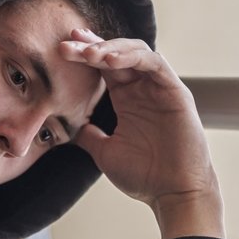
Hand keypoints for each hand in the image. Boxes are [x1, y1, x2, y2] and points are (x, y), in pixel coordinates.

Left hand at [60, 29, 224, 238]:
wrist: (173, 194)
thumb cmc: (145, 177)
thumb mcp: (105, 152)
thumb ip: (89, 136)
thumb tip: (68, 129)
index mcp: (127, 100)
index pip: (103, 67)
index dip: (84, 54)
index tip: (62, 49)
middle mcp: (143, 89)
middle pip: (116, 53)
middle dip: (90, 46)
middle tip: (66, 44)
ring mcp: (160, 88)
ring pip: (135, 52)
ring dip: (109, 48)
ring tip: (87, 53)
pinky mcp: (175, 91)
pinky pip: (153, 64)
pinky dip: (132, 57)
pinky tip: (110, 60)